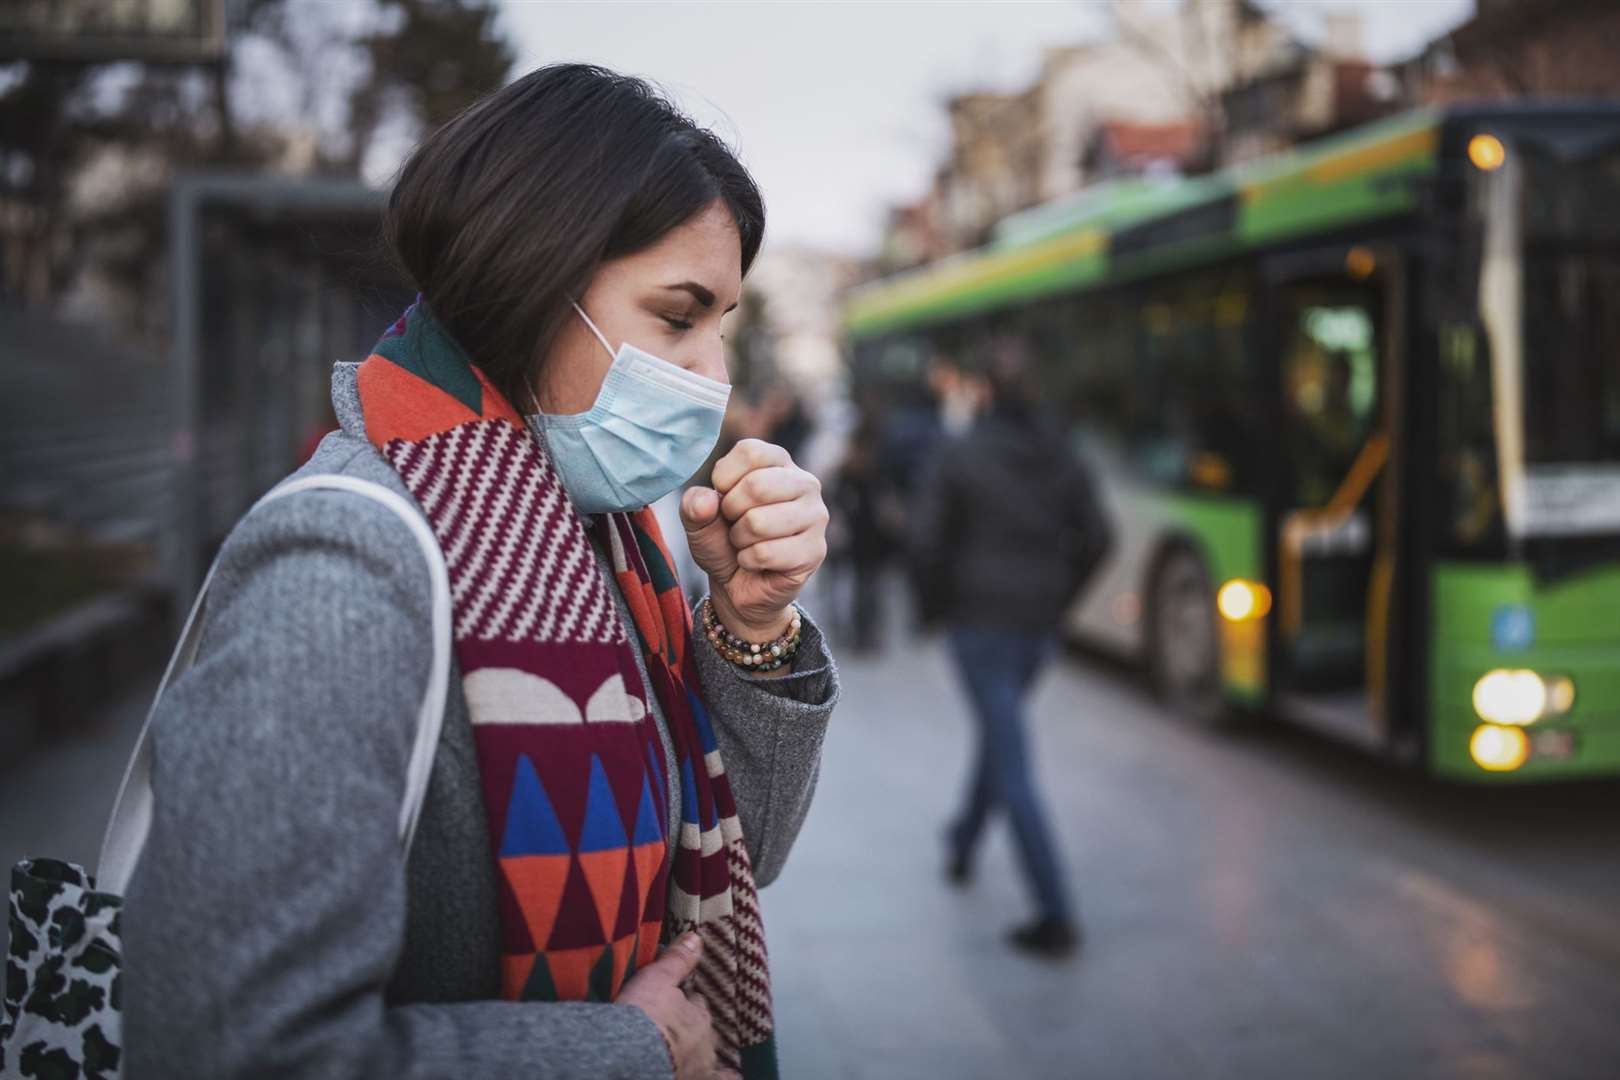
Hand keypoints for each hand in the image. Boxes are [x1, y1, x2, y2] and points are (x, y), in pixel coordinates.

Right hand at [617, 932, 738, 1078]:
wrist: (627, 1056)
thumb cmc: (643, 1016)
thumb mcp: (656, 979)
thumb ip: (677, 960)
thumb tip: (697, 937)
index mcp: (699, 1017)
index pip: (697, 1006)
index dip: (687, 1002)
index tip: (676, 1000)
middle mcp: (704, 1046)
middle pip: (702, 1033)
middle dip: (692, 1029)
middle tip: (676, 1027)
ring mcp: (698, 1070)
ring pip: (703, 1059)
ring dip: (696, 1053)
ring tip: (684, 1051)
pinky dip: (724, 1078)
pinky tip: (730, 1077)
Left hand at [681, 439, 828, 639]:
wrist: (739, 585)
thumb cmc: (723, 542)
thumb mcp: (698, 519)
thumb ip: (693, 505)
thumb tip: (706, 500)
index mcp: (779, 462)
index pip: (751, 452)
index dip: (724, 479)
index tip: (723, 498)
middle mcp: (805, 483)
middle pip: (757, 485)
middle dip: (730, 512)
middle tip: (734, 525)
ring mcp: (815, 517)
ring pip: (759, 522)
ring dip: (739, 540)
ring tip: (746, 543)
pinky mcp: (815, 550)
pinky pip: (765, 553)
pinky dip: (748, 561)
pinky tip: (757, 562)